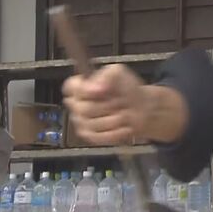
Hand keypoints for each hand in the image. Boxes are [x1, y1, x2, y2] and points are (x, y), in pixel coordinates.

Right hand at [63, 64, 188, 144]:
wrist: (142, 108)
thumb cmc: (127, 89)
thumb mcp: (118, 73)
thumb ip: (105, 76)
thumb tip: (94, 89)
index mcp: (80, 86)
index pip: (70, 87)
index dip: (84, 90)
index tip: (101, 90)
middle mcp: (76, 104)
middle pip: (83, 108)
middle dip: (108, 105)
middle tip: (120, 102)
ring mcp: (81, 121)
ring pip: (92, 124)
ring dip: (114, 119)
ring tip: (124, 113)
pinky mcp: (90, 136)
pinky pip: (98, 137)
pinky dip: (115, 132)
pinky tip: (124, 126)